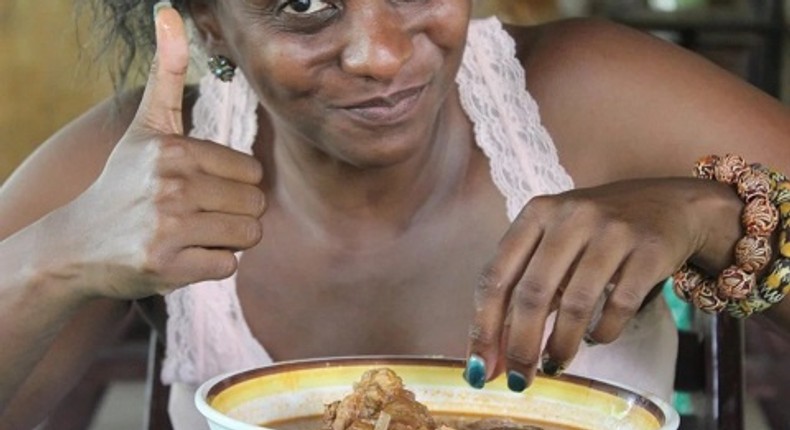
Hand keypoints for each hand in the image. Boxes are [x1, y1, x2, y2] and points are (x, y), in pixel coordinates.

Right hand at [66, 5, 264, 298]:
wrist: (74, 244)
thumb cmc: (123, 183)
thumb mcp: (145, 125)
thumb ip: (166, 73)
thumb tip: (169, 11)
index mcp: (174, 149)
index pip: (252, 172)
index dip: (232, 184)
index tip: (196, 187)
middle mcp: (172, 185)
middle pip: (255, 205)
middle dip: (233, 213)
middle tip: (194, 214)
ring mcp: (168, 227)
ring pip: (247, 235)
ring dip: (225, 239)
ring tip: (188, 234)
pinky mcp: (167, 265)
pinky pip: (228, 266)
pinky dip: (209, 265)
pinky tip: (179, 256)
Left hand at [464, 178, 717, 390]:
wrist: (668, 204)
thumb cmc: (595, 233)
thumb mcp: (554, 243)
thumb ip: (523, 287)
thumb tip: (493, 356)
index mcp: (536, 213)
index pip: (496, 275)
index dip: (484, 326)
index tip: (479, 367)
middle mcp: (570, 216)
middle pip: (532, 293)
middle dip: (520, 345)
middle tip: (518, 380)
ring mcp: (611, 230)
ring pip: (576, 303)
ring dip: (560, 345)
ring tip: (555, 365)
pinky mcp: (649, 249)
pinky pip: (620, 304)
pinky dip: (604, 331)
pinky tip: (597, 338)